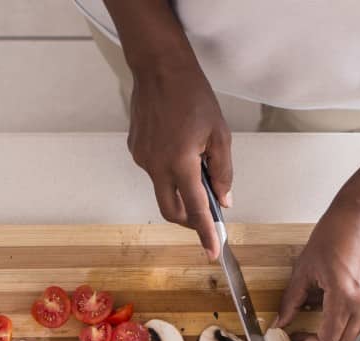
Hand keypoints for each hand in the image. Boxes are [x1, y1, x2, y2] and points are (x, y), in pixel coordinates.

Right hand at [126, 60, 230, 258]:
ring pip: (163, 189)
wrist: (159, 68)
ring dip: (180, 188)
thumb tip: (224, 200)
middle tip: (207, 216)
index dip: (205, 233)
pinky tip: (178, 147)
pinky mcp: (135, 150)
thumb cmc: (192, 96)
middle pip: (172, 210)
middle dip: (189, 219)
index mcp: (180, 162)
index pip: (195, 209)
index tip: (212, 252)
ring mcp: (142, 158)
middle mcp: (156, 165)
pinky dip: (169, 170)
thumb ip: (223, 172)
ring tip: (195, 162)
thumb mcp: (220, 134)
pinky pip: (154, 170)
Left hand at [275, 196, 359, 340]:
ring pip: (350, 336)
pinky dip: (338, 329)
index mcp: (344, 296)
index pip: (327, 338)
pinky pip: (356, 322)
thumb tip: (282, 322)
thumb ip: (292, 299)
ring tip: (306, 340)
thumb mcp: (305, 267)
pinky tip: (320, 323)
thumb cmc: (336, 231)